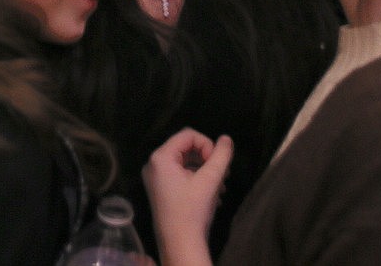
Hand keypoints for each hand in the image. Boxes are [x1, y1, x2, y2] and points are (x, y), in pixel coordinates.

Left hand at [143, 128, 231, 265]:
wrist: (180, 244)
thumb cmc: (193, 209)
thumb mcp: (210, 179)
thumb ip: (221, 155)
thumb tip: (226, 139)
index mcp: (161, 157)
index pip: (188, 135)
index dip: (207, 144)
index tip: (218, 163)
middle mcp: (153, 164)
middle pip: (186, 147)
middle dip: (207, 158)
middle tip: (223, 174)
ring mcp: (155, 178)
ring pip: (185, 162)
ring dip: (205, 170)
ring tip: (221, 185)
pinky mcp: (160, 189)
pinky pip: (179, 174)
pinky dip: (196, 179)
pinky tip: (212, 194)